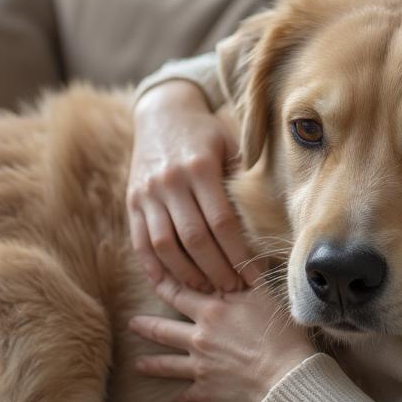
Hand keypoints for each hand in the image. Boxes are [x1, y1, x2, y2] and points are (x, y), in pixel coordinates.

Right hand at [128, 80, 265, 292]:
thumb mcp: (230, 143)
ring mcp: (147, 193)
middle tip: (235, 289)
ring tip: (209, 288)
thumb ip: (245, 175)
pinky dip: (154, 267)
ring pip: (165, 245)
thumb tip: (269, 215)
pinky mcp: (132, 202)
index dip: (239, 253)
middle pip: (195, 239)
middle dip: (217, 270)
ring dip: (187, 274)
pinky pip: (140, 242)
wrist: (162, 112)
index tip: (255, 274)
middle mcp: (170, 181)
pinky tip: (172, 283)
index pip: (222, 222)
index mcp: (199, 167)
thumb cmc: (207, 133)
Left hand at [129, 280, 317, 401]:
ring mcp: (200, 366)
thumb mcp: (266, 295)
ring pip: (167, 364)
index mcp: (211, 311)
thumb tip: (237, 254)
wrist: (285, 376)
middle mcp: (199, 337)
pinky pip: (187, 396)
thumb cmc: (280, 333)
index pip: (178, 293)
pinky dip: (180, 399)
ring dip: (151, 364)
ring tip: (138, 364)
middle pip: (164, 329)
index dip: (162, 285)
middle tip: (131, 323)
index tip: (149, 281)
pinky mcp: (207, 391)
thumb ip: (248, 275)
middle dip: (145, 325)